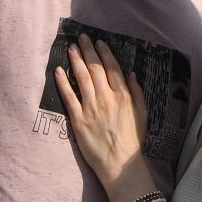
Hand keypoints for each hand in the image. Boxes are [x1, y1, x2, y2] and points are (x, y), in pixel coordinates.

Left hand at [52, 34, 149, 191]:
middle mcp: (106, 98)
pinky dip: (63, 82)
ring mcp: (91, 108)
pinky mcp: (78, 120)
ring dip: (75, 60)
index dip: (104, 52)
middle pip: (95, 68)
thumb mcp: (142, 113)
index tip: (98, 42)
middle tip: (81, 38)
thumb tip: (131, 73)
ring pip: (81, 78)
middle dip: (87, 50)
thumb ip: (137, 92)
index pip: (112, 68)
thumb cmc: (132, 140)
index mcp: (123, 95)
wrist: (120, 163)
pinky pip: (68, 97)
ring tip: (71, 48)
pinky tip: (58, 70)